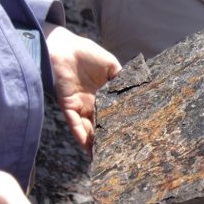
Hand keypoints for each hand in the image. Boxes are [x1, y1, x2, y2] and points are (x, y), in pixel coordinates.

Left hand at [45, 24, 120, 154]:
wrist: (64, 47)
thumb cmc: (87, 53)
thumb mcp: (112, 66)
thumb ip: (123, 79)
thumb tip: (139, 89)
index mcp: (102, 95)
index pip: (111, 114)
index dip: (118, 124)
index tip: (129, 135)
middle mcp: (90, 104)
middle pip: (99, 125)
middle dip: (106, 138)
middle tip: (117, 151)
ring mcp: (79, 106)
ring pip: (87, 129)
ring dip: (94, 142)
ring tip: (104, 156)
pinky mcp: (68, 105)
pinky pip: (74, 124)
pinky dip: (81, 135)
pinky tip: (89, 146)